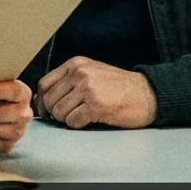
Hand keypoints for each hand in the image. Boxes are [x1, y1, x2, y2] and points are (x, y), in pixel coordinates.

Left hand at [36, 57, 157, 128]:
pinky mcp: (96, 105)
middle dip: (55, 113)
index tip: (47, 111)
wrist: (148, 94)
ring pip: (59, 112)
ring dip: (68, 119)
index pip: (44, 83)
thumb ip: (69, 81)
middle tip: (67, 117)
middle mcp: (80, 73)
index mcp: (76, 64)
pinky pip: (73, 121)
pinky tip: (90, 120)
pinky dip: (79, 125)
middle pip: (49, 100)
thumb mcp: (91, 73)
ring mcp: (88, 88)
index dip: (42, 101)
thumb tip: (44, 100)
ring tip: (83, 116)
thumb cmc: (119, 87)